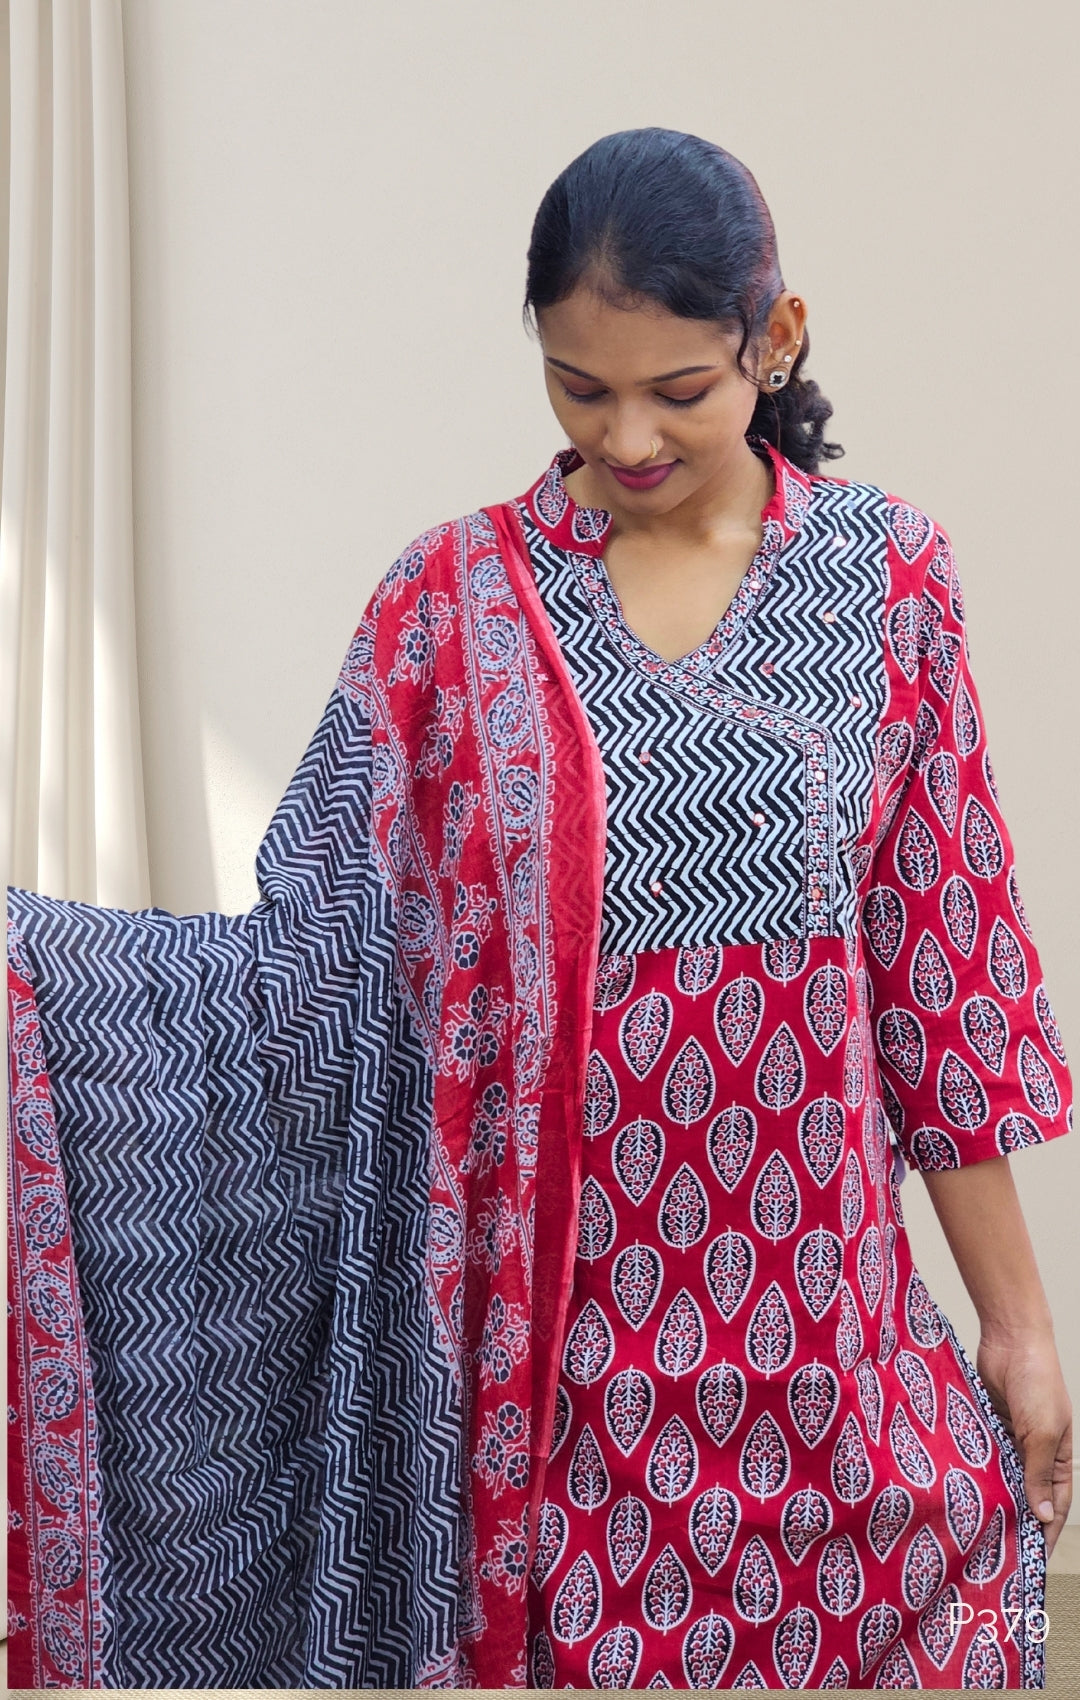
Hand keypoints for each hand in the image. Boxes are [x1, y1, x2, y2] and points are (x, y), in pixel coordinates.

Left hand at [976, 1330, 1072, 1557]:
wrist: (1011, 1338)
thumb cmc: (1038, 1382)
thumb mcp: (1043, 1433)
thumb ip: (1039, 1473)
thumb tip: (1044, 1514)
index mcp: (1059, 1456)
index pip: (1055, 1504)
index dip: (1045, 1531)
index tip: (1031, 1560)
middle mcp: (1035, 1450)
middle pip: (1025, 1494)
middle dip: (1013, 1518)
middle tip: (994, 1549)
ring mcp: (1010, 1438)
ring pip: (1000, 1477)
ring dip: (991, 1496)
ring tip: (973, 1526)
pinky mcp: (987, 1425)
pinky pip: (982, 1455)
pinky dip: (975, 1470)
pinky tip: (960, 1490)